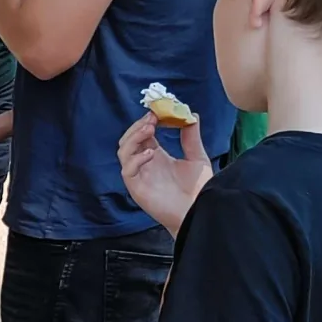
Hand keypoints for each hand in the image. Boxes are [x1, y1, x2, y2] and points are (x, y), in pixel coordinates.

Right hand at [115, 113, 213, 234]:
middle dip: (138, 126)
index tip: (158, 110)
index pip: (143, 133)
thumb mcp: (197, 158)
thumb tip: (192, 115)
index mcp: (156, 155)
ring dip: (134, 137)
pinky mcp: (137, 187)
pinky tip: (151, 153)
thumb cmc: (197, 189)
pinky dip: (136, 158)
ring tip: (150, 128)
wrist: (198, 211)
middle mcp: (144, 163)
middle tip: (153, 117)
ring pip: (123, 151)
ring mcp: (139, 175)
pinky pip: (127, 170)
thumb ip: (191, 138)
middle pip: (129, 139)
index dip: (147, 120)